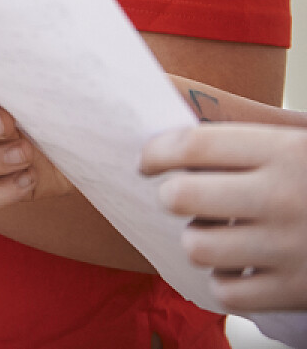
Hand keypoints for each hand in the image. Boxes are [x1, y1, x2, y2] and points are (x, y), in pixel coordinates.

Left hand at [142, 123, 306, 313]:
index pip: (193, 145)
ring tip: (212, 234)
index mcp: (288, 152)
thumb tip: (178, 144)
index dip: (156, 151)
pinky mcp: (300, 290)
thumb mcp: (303, 145)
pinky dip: (223, 282)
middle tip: (180, 197)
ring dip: (197, 240)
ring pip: (198, 247)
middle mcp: (285, 198)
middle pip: (183, 195)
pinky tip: (235, 269)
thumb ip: (252, 143)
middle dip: (172, 195)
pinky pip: (228, 294)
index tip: (147, 160)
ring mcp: (292, 248)